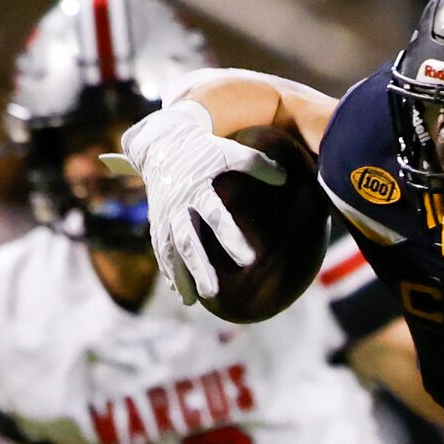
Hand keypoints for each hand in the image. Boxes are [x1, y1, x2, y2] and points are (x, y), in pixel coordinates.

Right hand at [115, 100, 280, 304]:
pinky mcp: (157, 221)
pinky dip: (168, 270)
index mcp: (197, 188)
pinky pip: (160, 250)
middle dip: (199, 268)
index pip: (215, 216)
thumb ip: (258, 165)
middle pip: (188, 241)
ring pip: (169, 250)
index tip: (249, 260)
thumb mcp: (230, 151)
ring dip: (179, 276)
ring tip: (191, 302)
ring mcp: (164, 215)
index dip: (231, 237)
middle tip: (213, 293)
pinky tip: (180, 293)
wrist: (162, 142)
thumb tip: (285, 178)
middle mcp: (178, 205)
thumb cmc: (205, 149)